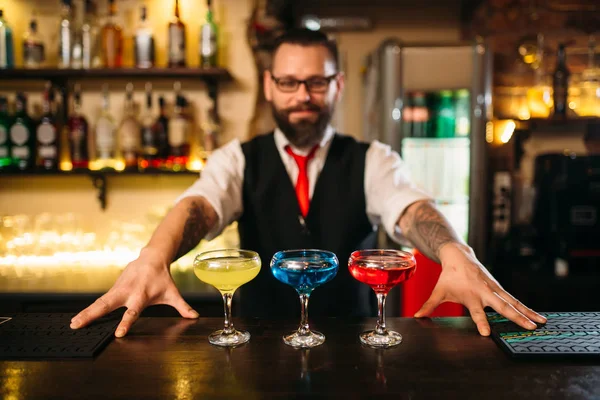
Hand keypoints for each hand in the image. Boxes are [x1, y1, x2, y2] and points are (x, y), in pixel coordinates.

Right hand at [70, 248, 198, 336]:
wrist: (152, 258)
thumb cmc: (162, 278)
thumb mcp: (173, 293)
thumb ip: (183, 306)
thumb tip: (194, 316)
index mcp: (141, 295)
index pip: (133, 311)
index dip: (126, 322)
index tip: (118, 333)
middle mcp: (127, 293)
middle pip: (108, 305)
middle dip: (93, 315)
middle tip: (79, 325)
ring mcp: (117, 290)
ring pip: (99, 302)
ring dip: (86, 313)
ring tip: (73, 325)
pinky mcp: (112, 289)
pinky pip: (99, 301)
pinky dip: (88, 309)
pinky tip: (78, 319)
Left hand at [414, 243, 546, 335]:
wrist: (459, 256)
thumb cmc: (449, 276)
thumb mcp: (439, 291)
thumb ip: (429, 305)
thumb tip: (416, 316)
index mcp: (470, 295)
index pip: (476, 312)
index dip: (481, 322)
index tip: (486, 333)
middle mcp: (485, 292)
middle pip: (502, 307)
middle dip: (516, 317)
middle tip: (529, 327)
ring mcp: (494, 289)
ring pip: (513, 302)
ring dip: (528, 312)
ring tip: (542, 323)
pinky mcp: (499, 288)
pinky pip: (514, 299)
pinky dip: (526, 307)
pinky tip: (538, 316)